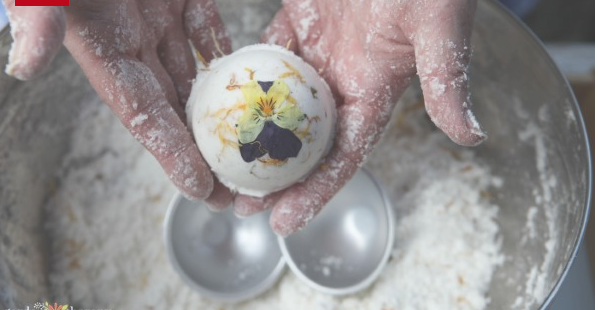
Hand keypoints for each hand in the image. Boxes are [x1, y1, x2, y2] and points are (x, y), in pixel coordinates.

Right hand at [3, 0, 232, 201]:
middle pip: (176, 108)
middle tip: (237, 185)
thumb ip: (40, 19)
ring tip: (251, 144)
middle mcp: (134, 41)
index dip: (171, 154)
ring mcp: (158, 18)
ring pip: (195, 74)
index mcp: (105, 50)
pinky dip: (224, 51)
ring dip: (222, 109)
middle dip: (204, 149)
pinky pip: (207, 27)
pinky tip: (247, 74)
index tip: (202, 190)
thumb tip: (23, 68)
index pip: (143, 115)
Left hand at [233, 0, 485, 235]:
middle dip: (274, 178)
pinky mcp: (297, 24)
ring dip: (252, 139)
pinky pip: (264, 60)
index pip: (343, 154)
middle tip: (240, 204)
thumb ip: (446, 80)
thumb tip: (472, 137)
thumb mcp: (438, 27)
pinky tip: (218, 104)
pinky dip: (243, 83)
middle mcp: (342, 80)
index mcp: (375, 90)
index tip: (283, 222)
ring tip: (221, 166)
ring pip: (278, 109)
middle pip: (303, 142)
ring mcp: (317, 55)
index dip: (315, 191)